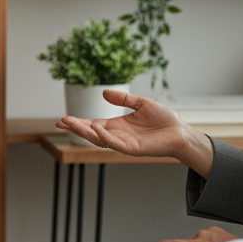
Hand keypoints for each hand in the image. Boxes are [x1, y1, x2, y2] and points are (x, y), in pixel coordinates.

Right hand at [56, 89, 214, 177]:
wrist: (180, 132)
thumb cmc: (163, 120)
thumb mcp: (140, 103)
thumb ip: (123, 99)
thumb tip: (104, 92)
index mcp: (117, 126)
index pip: (93, 124)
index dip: (78, 122)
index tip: (63, 119)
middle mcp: (118, 135)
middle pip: (92, 133)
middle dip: (76, 127)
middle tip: (61, 121)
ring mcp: (124, 143)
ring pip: (100, 139)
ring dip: (85, 132)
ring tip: (72, 123)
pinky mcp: (133, 149)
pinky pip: (115, 144)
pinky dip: (104, 136)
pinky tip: (96, 128)